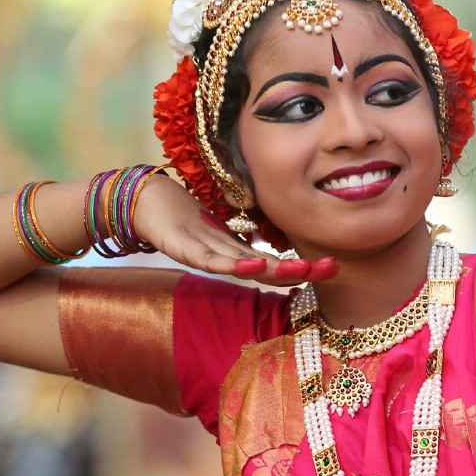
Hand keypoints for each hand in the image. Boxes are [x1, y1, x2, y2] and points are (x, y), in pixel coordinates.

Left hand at [131, 174, 337, 283]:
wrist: (142, 204)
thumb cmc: (181, 213)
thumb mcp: (217, 222)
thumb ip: (242, 232)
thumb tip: (269, 233)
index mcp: (235, 250)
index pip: (275, 260)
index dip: (303, 264)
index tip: (333, 264)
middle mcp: (226, 256)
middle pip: (268, 267)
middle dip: (301, 270)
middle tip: (331, 269)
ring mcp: (207, 254)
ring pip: (246, 265)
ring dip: (275, 270)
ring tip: (301, 270)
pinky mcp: (184, 249)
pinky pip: (213, 259)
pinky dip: (234, 264)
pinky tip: (254, 265)